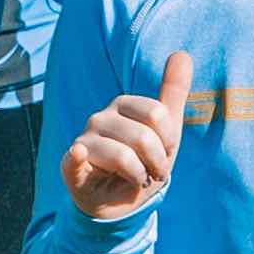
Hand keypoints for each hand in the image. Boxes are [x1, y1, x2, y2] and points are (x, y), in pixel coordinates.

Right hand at [63, 50, 196, 216]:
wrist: (119, 200)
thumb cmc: (143, 161)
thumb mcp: (165, 130)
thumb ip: (173, 93)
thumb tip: (182, 53)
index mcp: (122, 104)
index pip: (158, 114)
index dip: (168, 142)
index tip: (164, 153)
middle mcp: (99, 117)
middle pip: (144, 137)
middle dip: (157, 163)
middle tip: (151, 172)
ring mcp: (83, 140)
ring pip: (124, 156)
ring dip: (139, 177)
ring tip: (135, 179)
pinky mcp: (70, 166)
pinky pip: (75, 158)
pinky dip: (77, 156)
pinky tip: (79, 153)